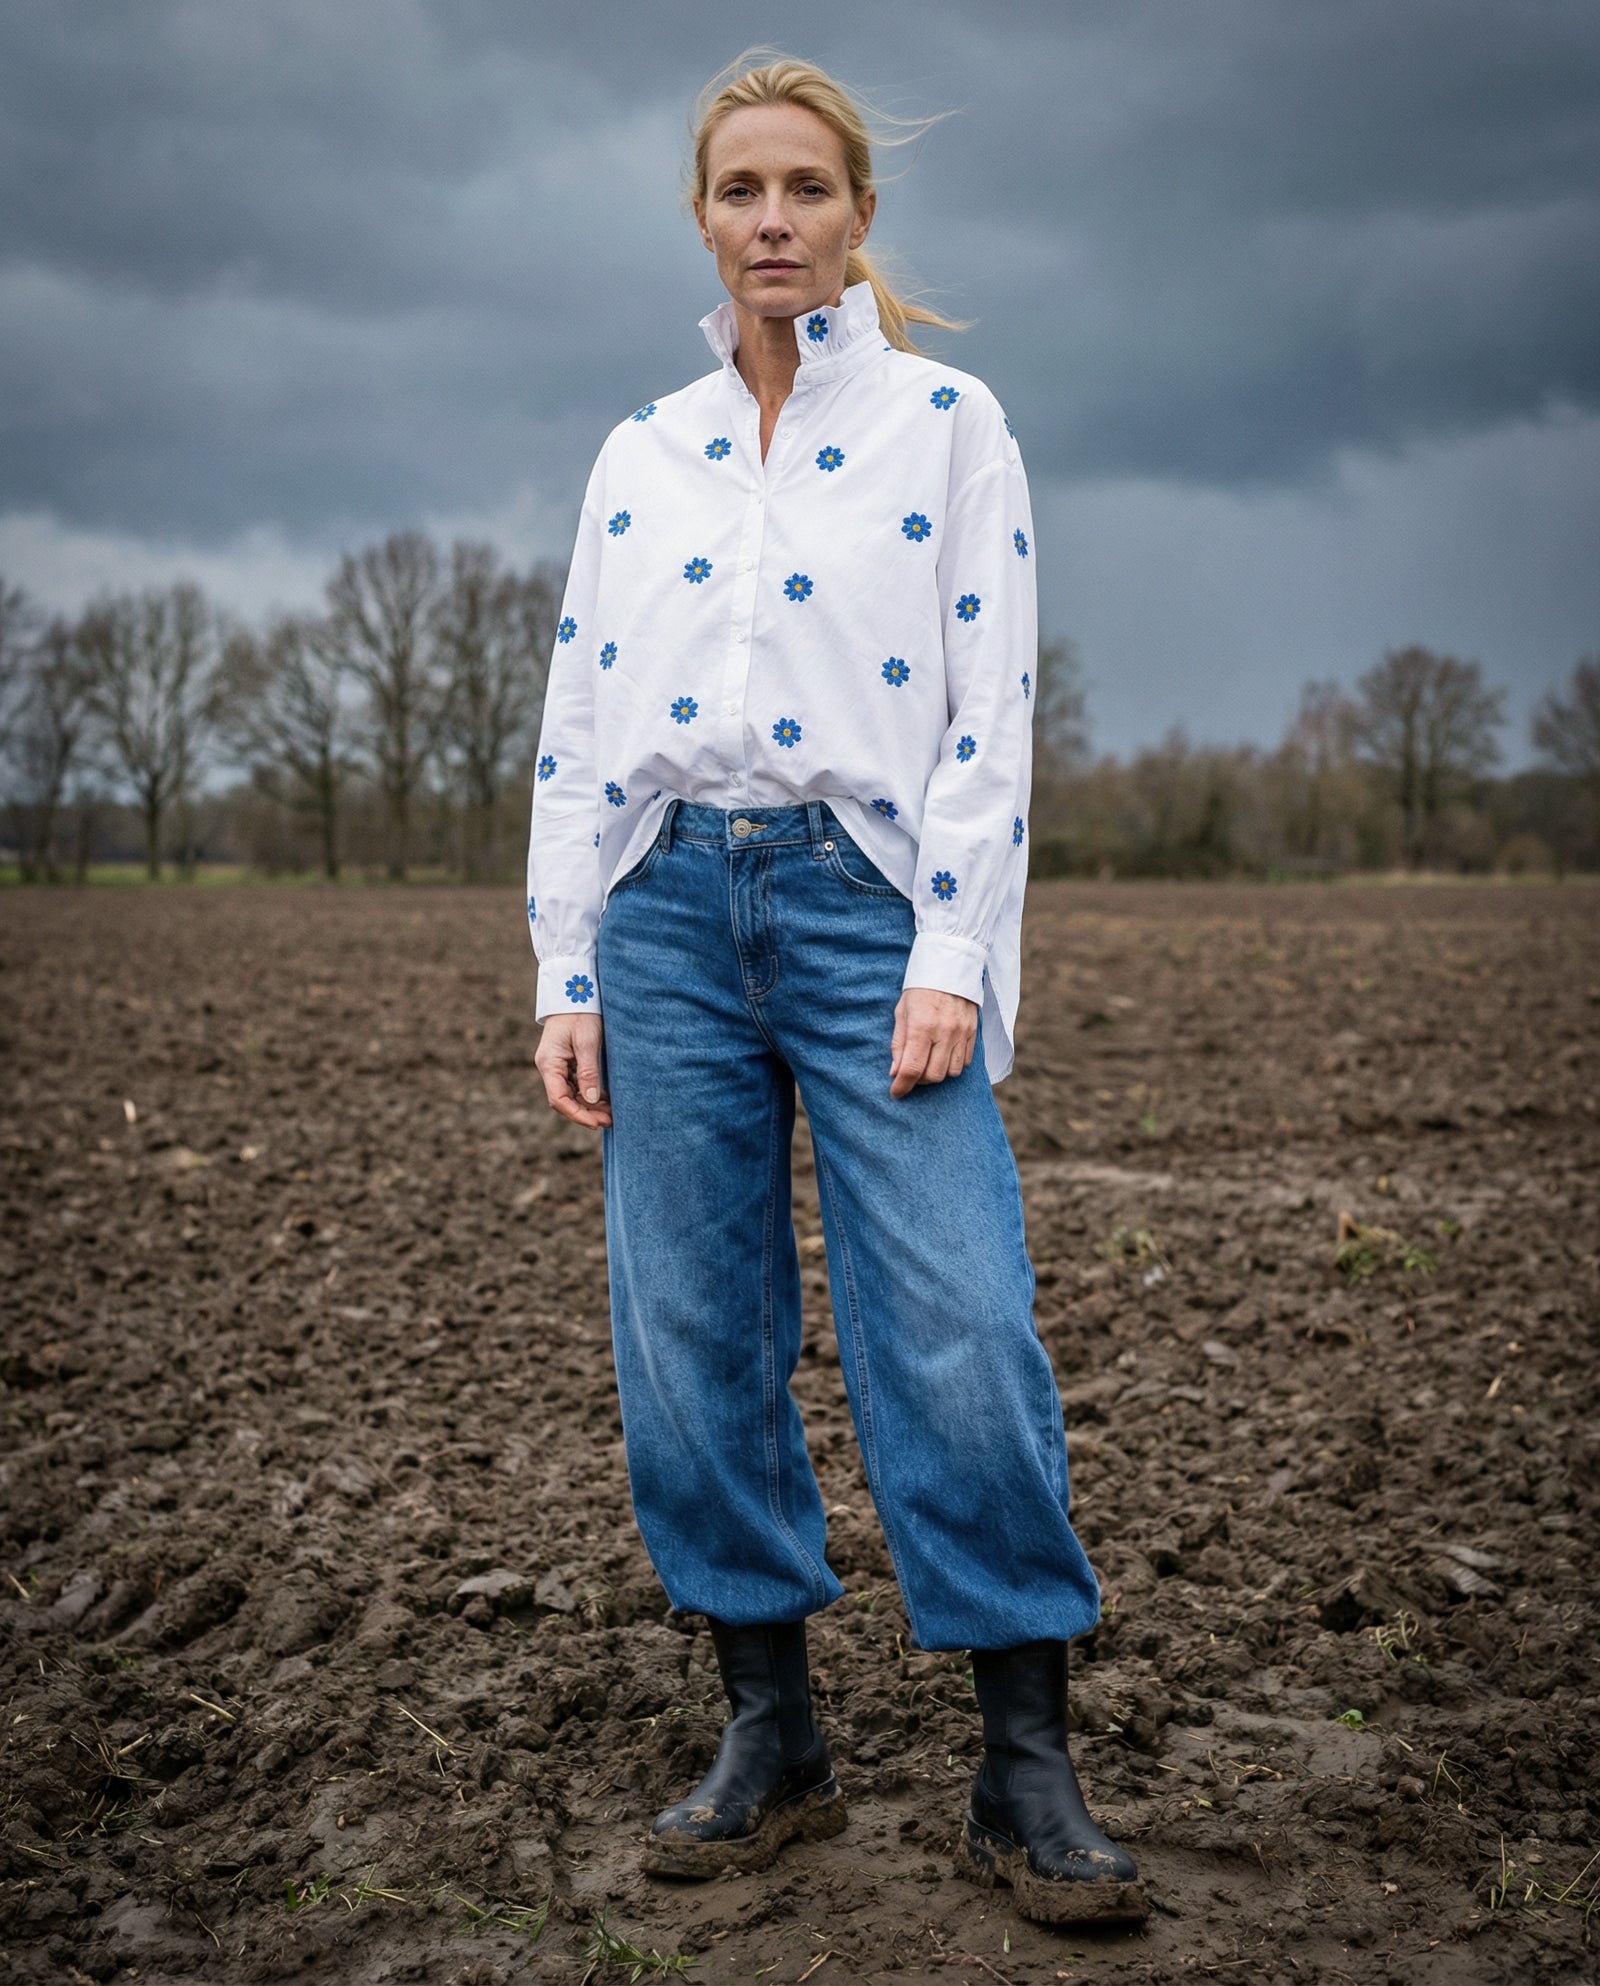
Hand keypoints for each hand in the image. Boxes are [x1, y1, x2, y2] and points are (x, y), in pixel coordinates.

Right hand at [535, 1013, 612, 1127]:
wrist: (576, 992)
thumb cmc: (581, 1013)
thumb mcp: (587, 1041)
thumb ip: (588, 1071)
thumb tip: (590, 1099)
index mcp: (549, 1063)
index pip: (558, 1099)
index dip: (577, 1114)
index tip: (596, 1123)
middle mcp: (550, 1067)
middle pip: (565, 1099)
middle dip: (586, 1113)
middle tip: (609, 1121)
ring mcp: (558, 1065)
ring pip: (572, 1094)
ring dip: (590, 1105)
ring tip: (611, 1114)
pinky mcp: (567, 1062)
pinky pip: (576, 1084)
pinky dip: (590, 1093)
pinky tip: (605, 1100)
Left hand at [890, 986, 977, 1096]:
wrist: (950, 967)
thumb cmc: (920, 990)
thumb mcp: (902, 1013)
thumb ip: (898, 1044)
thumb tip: (895, 1072)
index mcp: (922, 1026)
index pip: (912, 1068)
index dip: (902, 1086)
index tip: (896, 1093)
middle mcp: (944, 1032)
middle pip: (933, 1076)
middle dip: (919, 1080)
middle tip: (912, 1072)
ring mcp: (962, 1033)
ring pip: (951, 1073)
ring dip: (937, 1073)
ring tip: (928, 1063)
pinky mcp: (974, 1032)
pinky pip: (966, 1062)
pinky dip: (953, 1065)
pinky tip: (943, 1055)